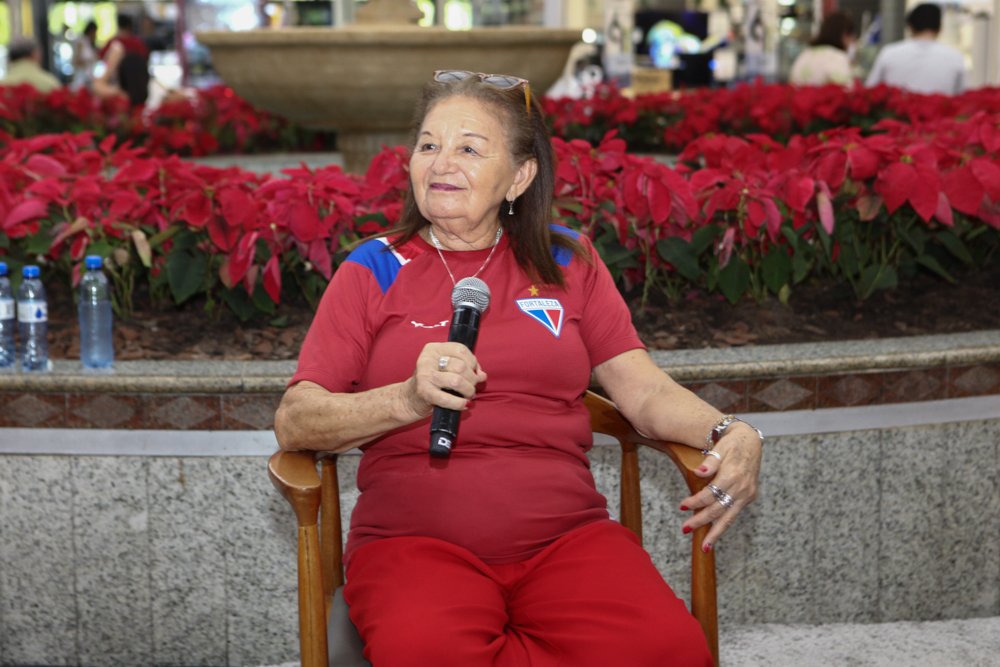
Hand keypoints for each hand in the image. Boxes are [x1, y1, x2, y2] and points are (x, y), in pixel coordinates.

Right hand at [401, 342, 486, 418]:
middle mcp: (427, 360)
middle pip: (461, 366)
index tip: (474, 371)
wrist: (409, 398)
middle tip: (472, 386)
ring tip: (468, 395)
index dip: (473, 362)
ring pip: (457, 381)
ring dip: (468, 391)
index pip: (460, 349)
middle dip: (472, 379)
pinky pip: (448, 398)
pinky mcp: (424, 392)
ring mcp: (424, 376)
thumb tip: (482, 375)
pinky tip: (464, 404)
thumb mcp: (447, 370)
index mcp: (433, 349)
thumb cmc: (433, 382)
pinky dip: (460, 403)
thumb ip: (466, 369)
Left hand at [679, 422, 761, 551]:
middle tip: (685, 529)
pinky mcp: (750, 497)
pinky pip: (734, 513)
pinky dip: (724, 523)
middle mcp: (741, 488)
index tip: (682, 506)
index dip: (695, 502)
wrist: (751, 441)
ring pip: (729, 518)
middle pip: (717, 510)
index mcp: (732, 476)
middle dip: (701, 521)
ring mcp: (747, 494)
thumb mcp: (719, 448)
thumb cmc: (731, 444)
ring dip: (716, 533)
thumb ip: (709, 463)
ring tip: (705, 547)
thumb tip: (698, 472)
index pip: (709, 495)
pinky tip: (715, 532)